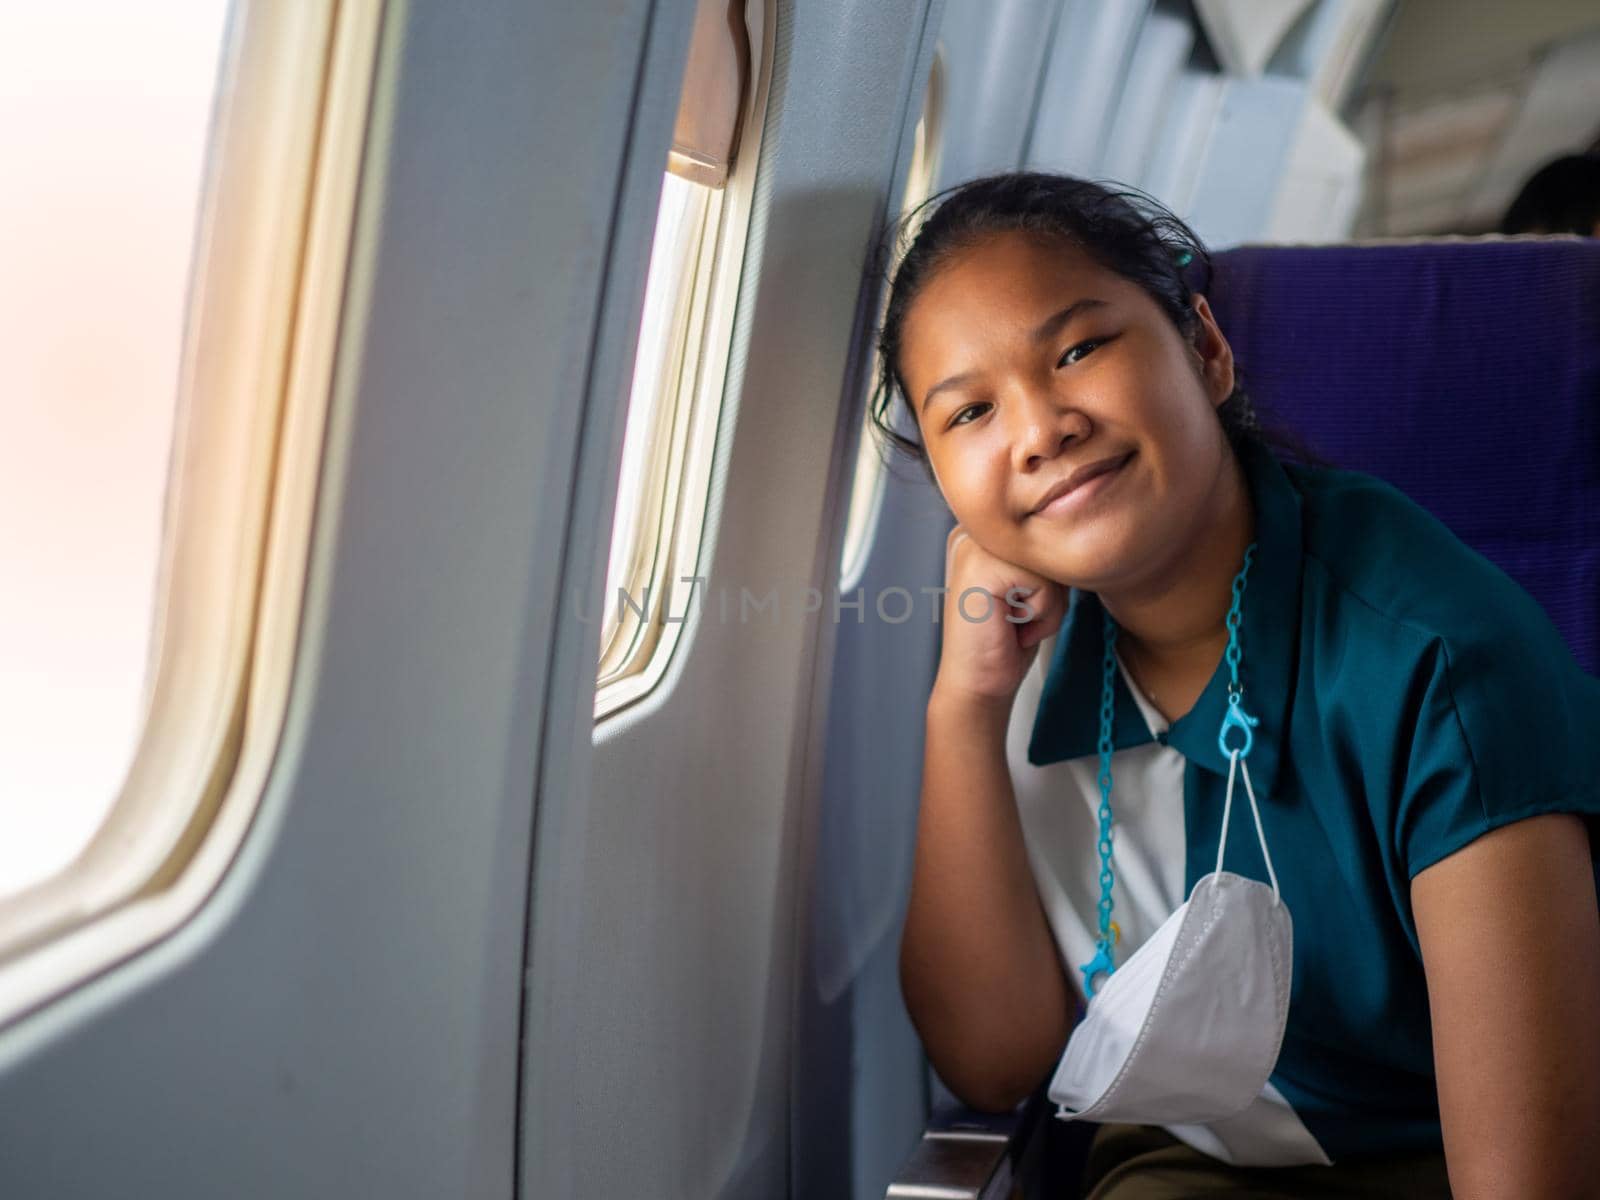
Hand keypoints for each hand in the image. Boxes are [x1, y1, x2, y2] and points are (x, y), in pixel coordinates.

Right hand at [931, 525, 1065, 708]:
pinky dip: (1041, 615)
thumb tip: (1085, 540)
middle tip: (1018, 617)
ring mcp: (975, 549)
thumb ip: (1046, 558)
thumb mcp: (1031, 587)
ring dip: (1048, 606)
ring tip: (1015, 622)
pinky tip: (1011, 626)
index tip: (1019, 605)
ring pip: (1051, 566)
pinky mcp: (982, 571)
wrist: (976, 684)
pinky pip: (1044, 585)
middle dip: (1050, 592)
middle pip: (1051, 548)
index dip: (1050, 580)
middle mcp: (976, 533)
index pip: (1050, 537)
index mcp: (987, 533)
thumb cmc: (1004, 642)